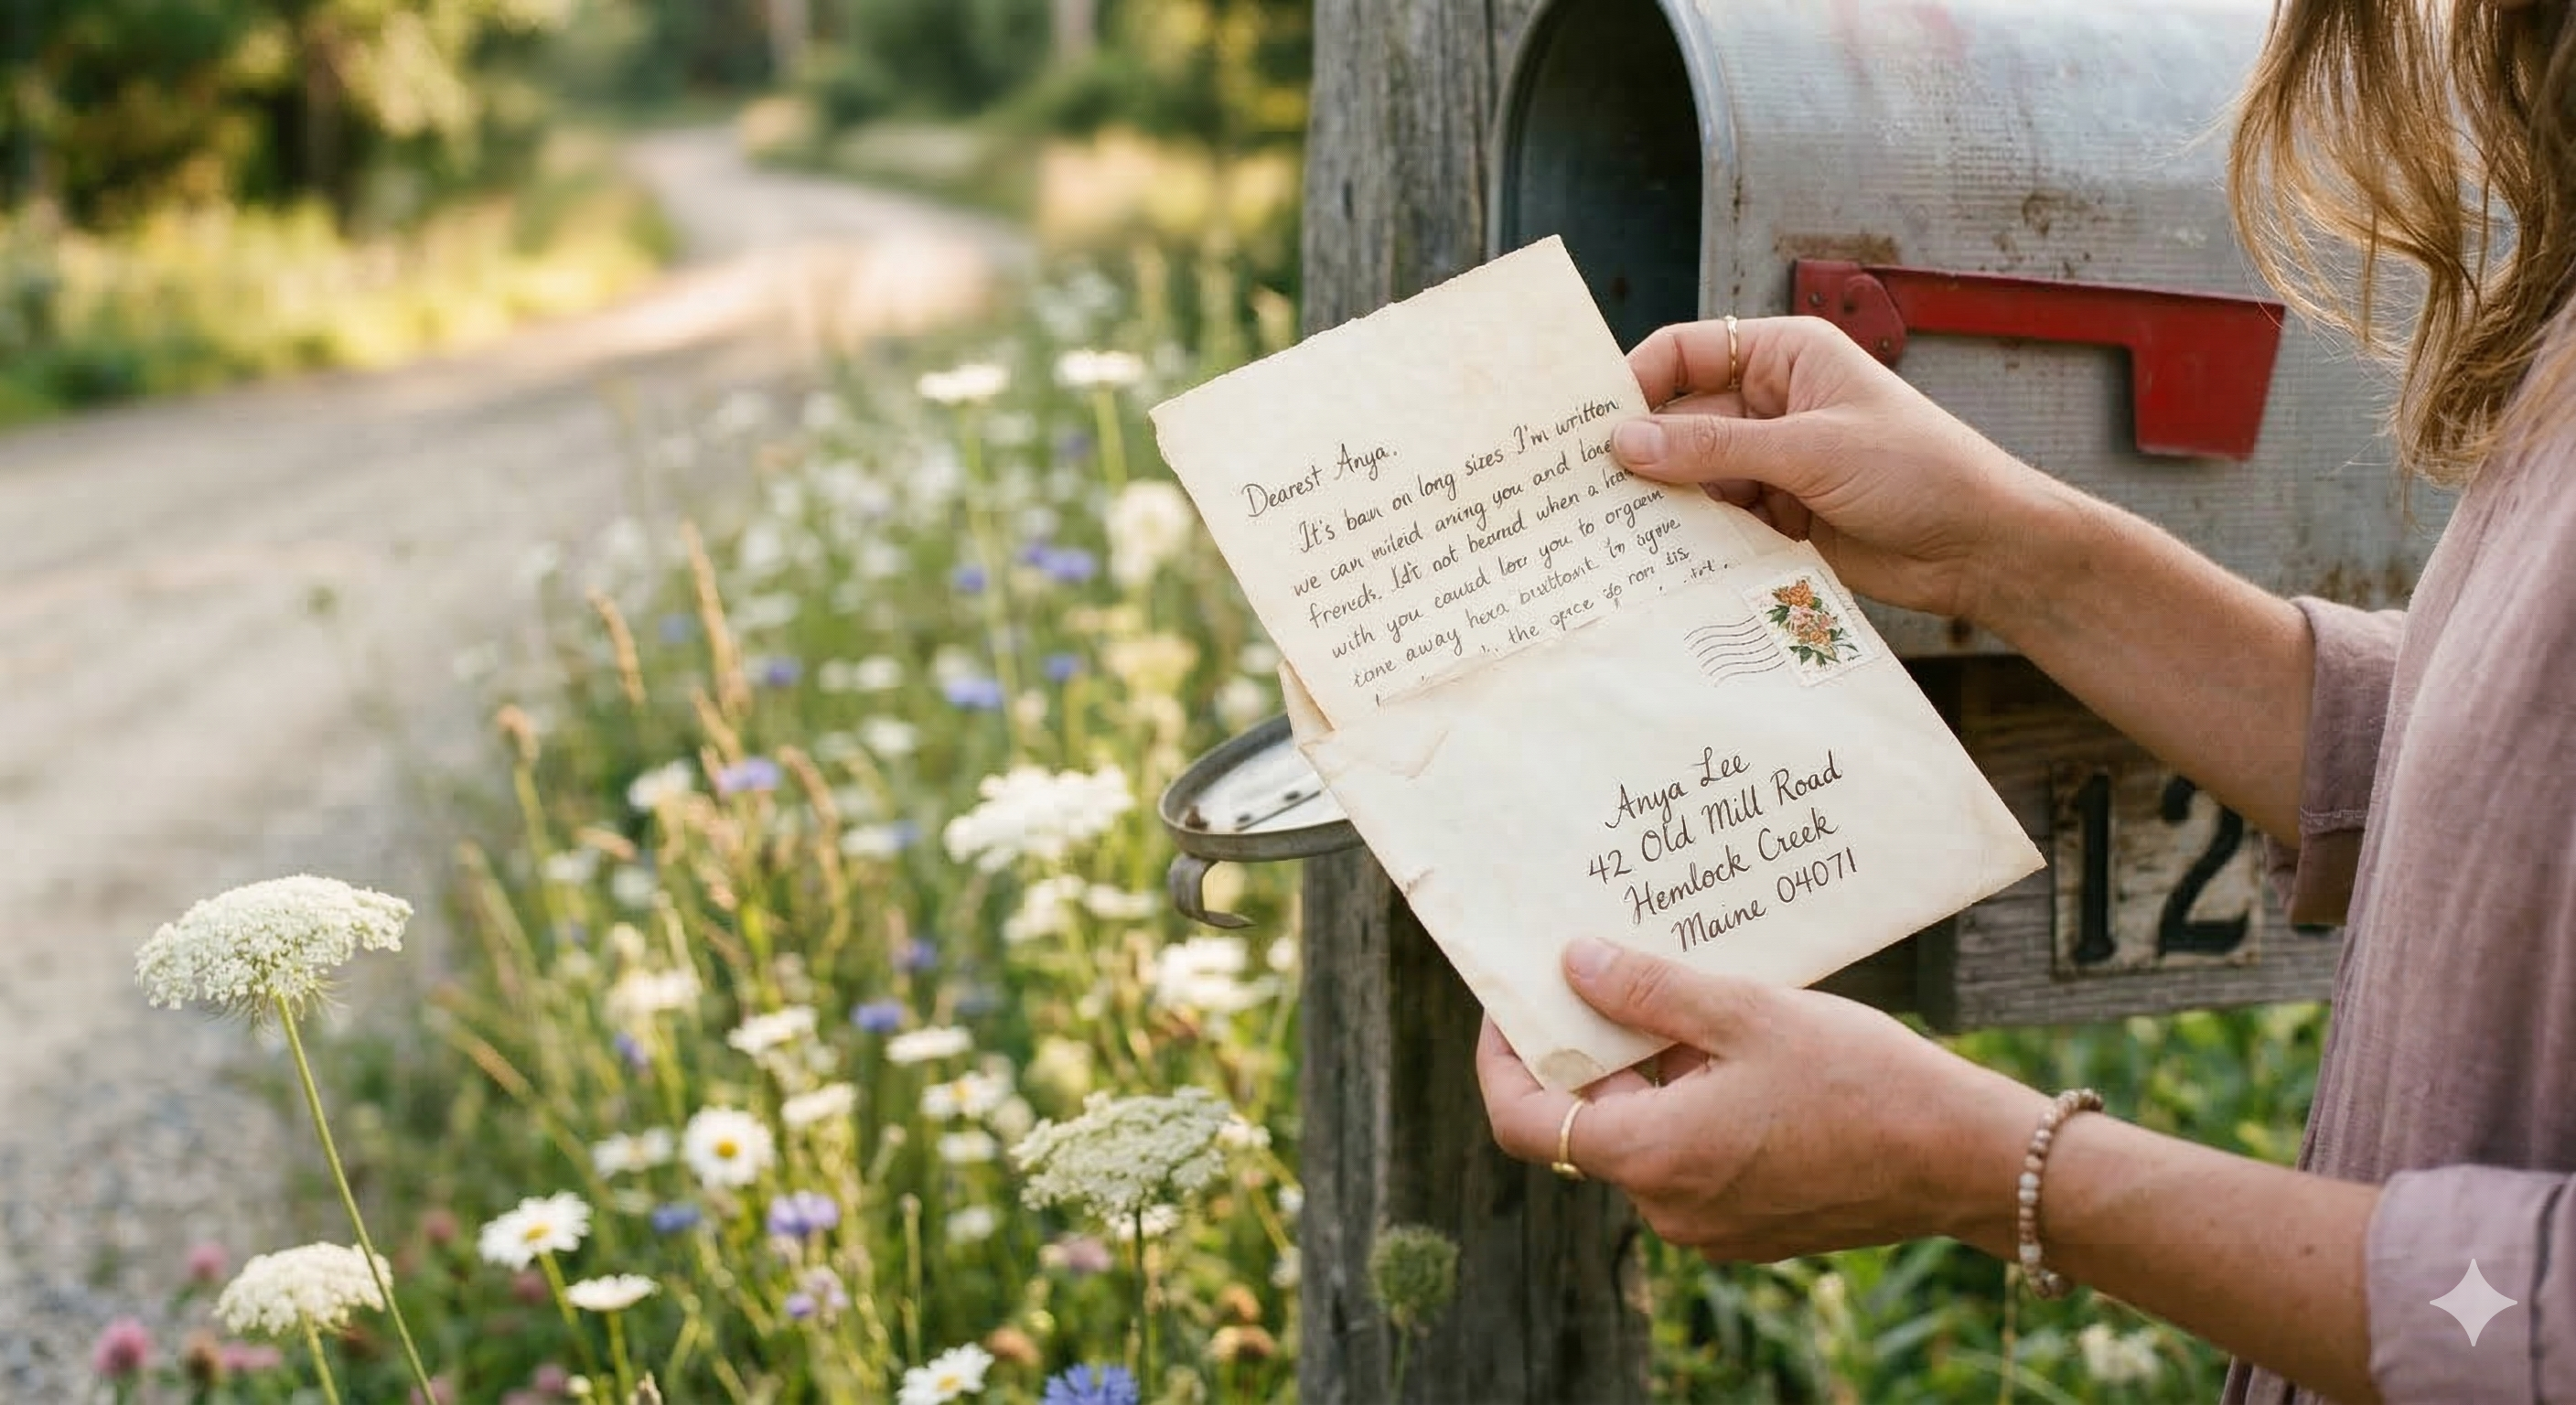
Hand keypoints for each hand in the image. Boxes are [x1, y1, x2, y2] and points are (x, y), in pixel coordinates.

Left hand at [1477, 938, 2047, 1261]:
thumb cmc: (1861, 1079)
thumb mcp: (1745, 1012)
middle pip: (1586, 1121)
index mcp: (1653, 1156)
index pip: (1525, 1121)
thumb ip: (1648, 990)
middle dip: (1592, 1048)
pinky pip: (1689, 1157)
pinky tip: (1733, 1048)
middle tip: (1611, 969)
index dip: (1503, 1057)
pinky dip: (1690, 1102)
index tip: (1514, 999)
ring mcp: (1708, 1224)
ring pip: (1643, 1135)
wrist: (1963, 1158)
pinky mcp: (1747, 1224)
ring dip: (1649, 1071)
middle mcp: (1668, 1206)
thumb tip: (1573, 964)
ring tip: (1690, 998)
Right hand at [1617, 316, 2065, 624]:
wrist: (1983, 547)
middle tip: (1581, 486)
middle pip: (1678, 418)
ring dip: (1661, 502)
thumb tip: (1625, 441)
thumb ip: (1715, 447)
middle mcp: (1771, 404)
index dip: (1634, 381)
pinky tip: (1658, 559)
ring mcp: (1772, 463)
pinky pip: (1715, 523)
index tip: (1588, 425)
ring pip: (1691, 476)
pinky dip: (1689, 539)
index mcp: (1784, 356)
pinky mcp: (1776, 518)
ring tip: (1611, 530)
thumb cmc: (1920, 471)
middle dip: (1639, 450)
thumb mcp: (1811, 450)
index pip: (1686, 352)